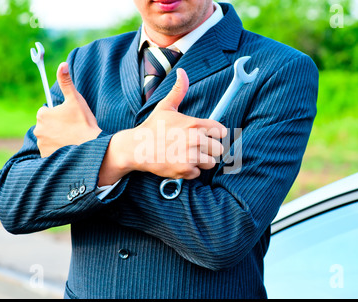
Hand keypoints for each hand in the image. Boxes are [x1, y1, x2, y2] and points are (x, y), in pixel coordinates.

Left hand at [34, 63, 101, 157]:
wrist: (91, 147)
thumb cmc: (84, 122)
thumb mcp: (76, 100)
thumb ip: (66, 83)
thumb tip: (62, 64)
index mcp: (42, 114)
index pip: (46, 111)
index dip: (58, 114)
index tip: (69, 118)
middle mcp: (37, 129)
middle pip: (46, 125)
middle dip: (56, 126)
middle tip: (72, 128)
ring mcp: (41, 144)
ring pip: (48, 137)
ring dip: (56, 138)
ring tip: (71, 138)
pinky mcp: (46, 156)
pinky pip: (50, 150)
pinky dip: (56, 149)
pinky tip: (68, 147)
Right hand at [98, 68, 226, 185]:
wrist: (136, 148)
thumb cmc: (152, 127)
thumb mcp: (165, 107)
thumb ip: (179, 90)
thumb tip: (182, 71)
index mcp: (194, 124)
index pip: (221, 131)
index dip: (215, 134)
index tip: (208, 135)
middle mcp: (195, 140)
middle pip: (219, 149)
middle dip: (210, 149)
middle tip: (196, 147)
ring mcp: (190, 157)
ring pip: (211, 162)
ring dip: (202, 161)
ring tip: (187, 155)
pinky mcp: (184, 170)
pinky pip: (198, 173)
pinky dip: (190, 171)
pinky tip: (179, 163)